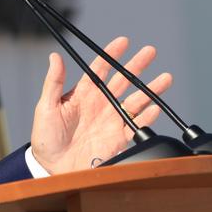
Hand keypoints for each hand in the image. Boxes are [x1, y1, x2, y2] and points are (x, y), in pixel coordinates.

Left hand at [29, 36, 172, 173]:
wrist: (52, 169)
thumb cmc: (45, 138)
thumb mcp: (46, 107)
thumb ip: (53, 82)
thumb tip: (55, 56)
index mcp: (84, 93)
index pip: (101, 68)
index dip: (112, 54)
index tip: (123, 42)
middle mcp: (101, 104)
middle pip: (123, 80)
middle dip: (137, 65)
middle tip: (150, 52)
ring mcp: (111, 120)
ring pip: (135, 100)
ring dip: (150, 89)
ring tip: (165, 78)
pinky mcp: (118, 139)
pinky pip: (136, 126)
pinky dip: (147, 117)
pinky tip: (155, 107)